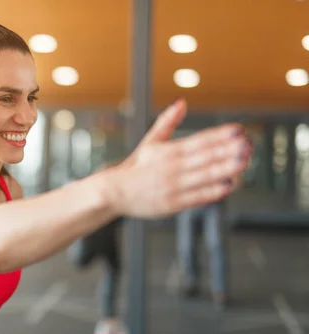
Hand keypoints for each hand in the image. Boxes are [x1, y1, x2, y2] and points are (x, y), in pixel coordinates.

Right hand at [112, 99, 251, 217]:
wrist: (113, 193)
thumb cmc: (134, 168)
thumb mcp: (150, 142)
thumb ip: (167, 123)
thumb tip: (181, 103)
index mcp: (166, 152)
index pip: (198, 141)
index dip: (218, 135)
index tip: (237, 129)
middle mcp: (171, 168)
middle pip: (204, 157)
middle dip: (227, 150)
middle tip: (246, 144)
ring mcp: (172, 187)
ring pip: (203, 176)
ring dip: (225, 169)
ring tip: (243, 161)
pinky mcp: (172, 204)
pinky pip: (196, 197)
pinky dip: (213, 191)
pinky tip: (229, 184)